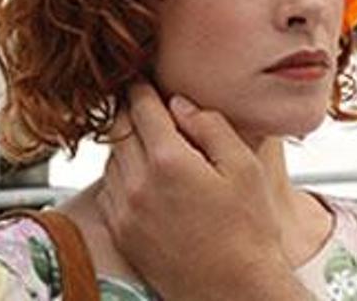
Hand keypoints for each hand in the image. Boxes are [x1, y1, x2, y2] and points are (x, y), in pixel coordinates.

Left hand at [94, 81, 310, 300]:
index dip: (141, 87)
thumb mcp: (244, 168)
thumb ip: (211, 127)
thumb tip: (181, 103)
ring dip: (125, 144)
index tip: (142, 78)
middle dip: (131, 112)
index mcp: (169, 160)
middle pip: (120, 130)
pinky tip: (144, 178)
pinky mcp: (122, 233)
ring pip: (111, 158)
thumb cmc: (248, 232)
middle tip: (146, 104)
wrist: (234, 291)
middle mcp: (138, 184)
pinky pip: (108, 190)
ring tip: (151, 143)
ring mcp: (125, 211)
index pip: (141, 107)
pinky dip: (120, 175)